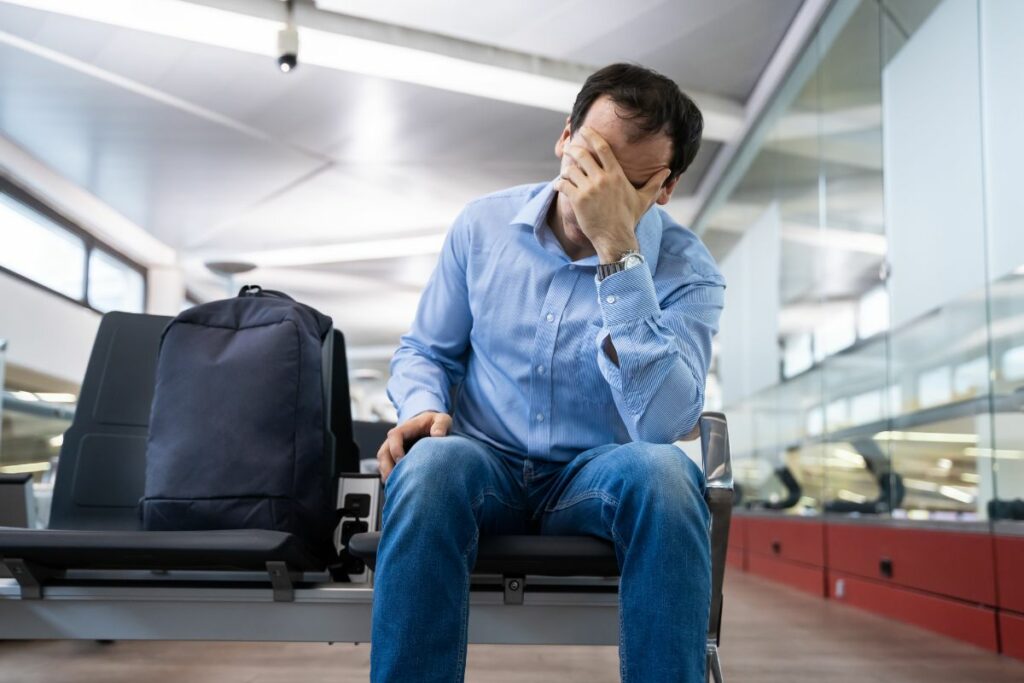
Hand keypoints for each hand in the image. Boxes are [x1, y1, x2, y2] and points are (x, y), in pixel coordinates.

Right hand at [376, 411, 451, 483]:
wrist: (430, 426)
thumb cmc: (435, 423)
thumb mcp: (442, 420)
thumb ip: (441, 425)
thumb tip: (438, 435)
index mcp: (405, 429)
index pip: (394, 436)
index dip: (395, 448)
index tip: (401, 460)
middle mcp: (395, 440)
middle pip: (384, 452)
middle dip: (387, 467)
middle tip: (395, 480)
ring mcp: (393, 450)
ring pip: (383, 463)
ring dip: (387, 474)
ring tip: (395, 487)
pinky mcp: (395, 459)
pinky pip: (387, 469)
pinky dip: (390, 478)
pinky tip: (398, 487)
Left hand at [554, 127, 669, 260]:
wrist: (616, 238)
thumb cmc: (629, 219)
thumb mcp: (644, 199)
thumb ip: (654, 183)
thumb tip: (668, 172)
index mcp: (616, 175)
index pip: (603, 148)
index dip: (591, 136)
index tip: (584, 130)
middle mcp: (602, 179)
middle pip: (583, 155)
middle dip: (573, 149)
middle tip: (569, 148)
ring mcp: (589, 189)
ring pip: (571, 170)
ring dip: (566, 169)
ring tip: (566, 173)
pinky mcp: (578, 200)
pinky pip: (564, 185)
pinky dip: (559, 184)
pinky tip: (559, 186)